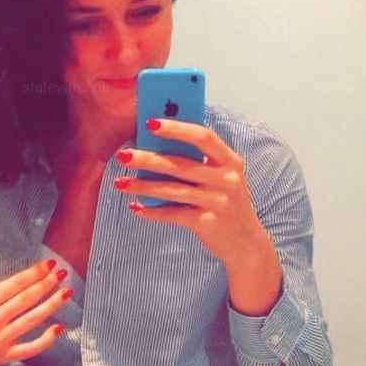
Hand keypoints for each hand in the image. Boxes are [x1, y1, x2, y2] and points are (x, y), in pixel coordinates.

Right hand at [0, 259, 69, 365]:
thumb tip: (27, 280)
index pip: (15, 284)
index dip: (34, 273)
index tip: (49, 264)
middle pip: (26, 299)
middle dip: (46, 284)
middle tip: (62, 273)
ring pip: (32, 320)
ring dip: (52, 305)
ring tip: (66, 293)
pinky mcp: (4, 356)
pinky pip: (30, 348)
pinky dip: (46, 339)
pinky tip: (59, 327)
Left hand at [113, 117, 271, 269]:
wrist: (245, 243)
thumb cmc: (225, 202)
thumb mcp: (221, 177)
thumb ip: (198, 162)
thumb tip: (155, 147)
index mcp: (229, 160)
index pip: (203, 137)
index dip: (176, 128)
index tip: (149, 123)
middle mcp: (226, 179)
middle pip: (181, 164)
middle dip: (148, 159)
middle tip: (123, 155)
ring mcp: (218, 202)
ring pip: (173, 190)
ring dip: (143, 186)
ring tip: (120, 182)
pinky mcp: (207, 223)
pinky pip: (173, 214)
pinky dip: (152, 211)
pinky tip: (135, 207)